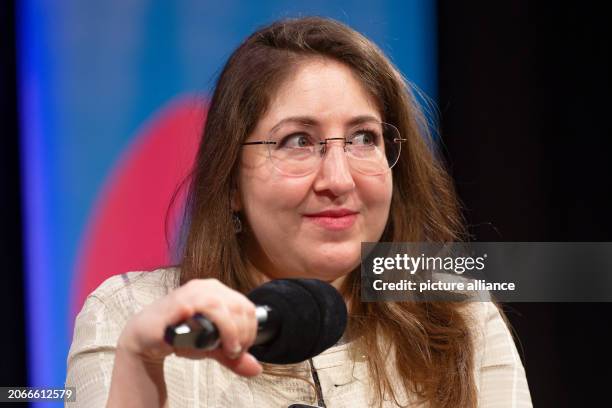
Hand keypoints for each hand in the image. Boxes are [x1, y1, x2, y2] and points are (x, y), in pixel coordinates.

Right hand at [116, 278, 261, 376]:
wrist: (145, 337)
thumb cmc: (178, 336)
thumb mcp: (211, 347)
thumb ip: (232, 356)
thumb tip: (256, 368)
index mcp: (218, 291)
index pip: (248, 308)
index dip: (250, 331)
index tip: (240, 349)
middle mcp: (207, 287)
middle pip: (241, 308)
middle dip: (242, 335)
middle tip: (232, 353)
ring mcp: (193, 292)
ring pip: (225, 307)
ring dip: (231, 332)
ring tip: (227, 350)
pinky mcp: (180, 302)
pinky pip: (204, 309)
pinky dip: (214, 326)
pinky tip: (210, 341)